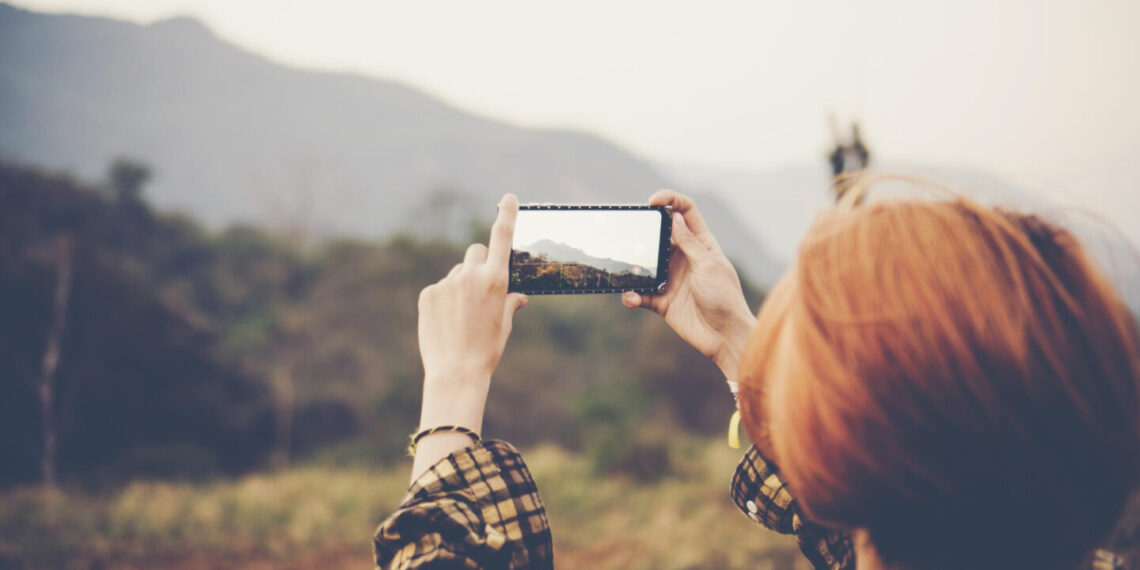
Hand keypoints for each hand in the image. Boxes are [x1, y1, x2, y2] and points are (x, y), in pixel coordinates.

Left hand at [411, 194, 526, 481]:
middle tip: (479, 289)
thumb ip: (510, 303)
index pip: (502, 238)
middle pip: (476, 252)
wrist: (455, 372)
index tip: (508, 198)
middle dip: (479, 264)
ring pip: (457, 272)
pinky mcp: (428, 293)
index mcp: (496, 281)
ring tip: (460, 316)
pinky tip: (446, 321)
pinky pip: (440, 287)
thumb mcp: (504, 325)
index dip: (506, 215)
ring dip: (460, 285)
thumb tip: (519, 297)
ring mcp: (447, 283)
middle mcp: (471, 275)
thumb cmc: (487, 350)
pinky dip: (443, 299)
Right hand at [622, 190, 755, 380]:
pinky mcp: (661, 300)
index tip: (652, 202)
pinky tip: (631, 298)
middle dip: (643, 232)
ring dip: (633, 266)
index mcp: (701, 244)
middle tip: (630, 235)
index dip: (670, 200)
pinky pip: (640, 294)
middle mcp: (684, 258)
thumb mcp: (708, 265)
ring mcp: (671, 279)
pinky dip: (631, 295)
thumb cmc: (725, 298)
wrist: (725, 337)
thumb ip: (690, 242)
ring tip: (626, 269)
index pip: (685, 213)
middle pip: (659, 235)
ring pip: (645, 264)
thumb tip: (674, 217)